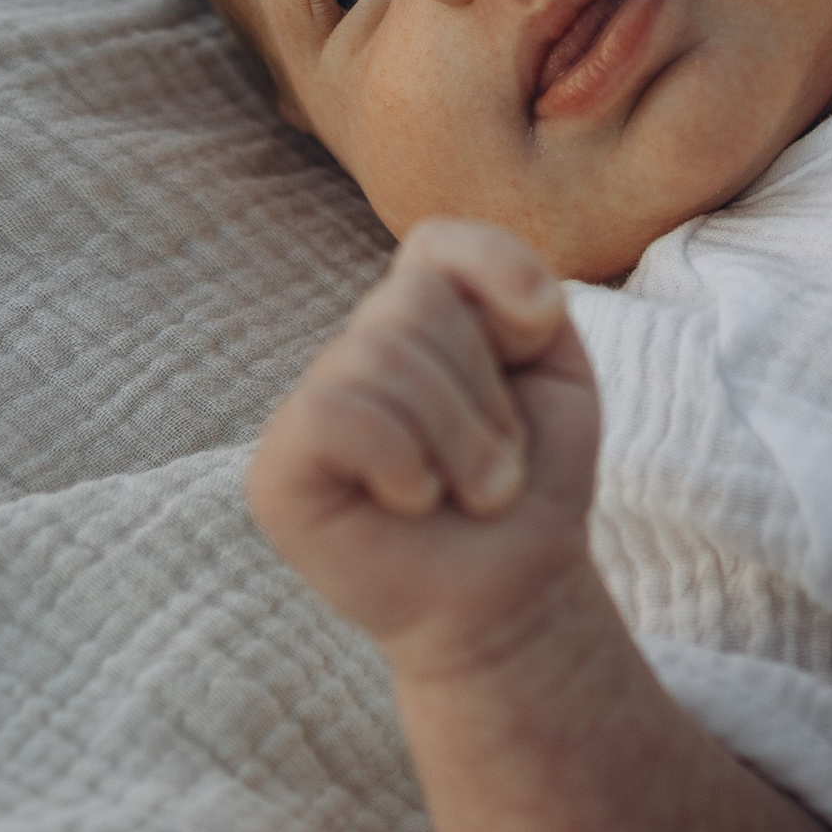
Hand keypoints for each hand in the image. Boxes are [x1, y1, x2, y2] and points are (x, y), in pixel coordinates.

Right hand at [248, 219, 601, 684]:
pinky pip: (331, 413)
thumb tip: (507, 299)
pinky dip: (398, 459)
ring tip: (472, 492)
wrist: (518, 589)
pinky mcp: (277, 469)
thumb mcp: (555, 367)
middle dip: (485, 394)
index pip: (434, 243)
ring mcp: (310, 408)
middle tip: (497, 461)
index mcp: (415, 319)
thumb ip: (521, 293)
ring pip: (379, 356)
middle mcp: (353, 352)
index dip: (498, 273)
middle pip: (415, 302)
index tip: (538, 335)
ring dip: (461, 441)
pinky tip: (412, 500)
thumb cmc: (531, 478)